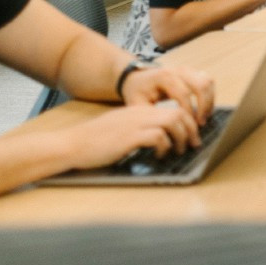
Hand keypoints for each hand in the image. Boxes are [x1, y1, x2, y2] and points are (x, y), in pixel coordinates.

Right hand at [60, 101, 203, 169]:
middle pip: (178, 113)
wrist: (72, 144)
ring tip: (179, 150)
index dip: (188, 122)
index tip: (192, 136)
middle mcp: (140, 113)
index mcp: (139, 110)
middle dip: (191, 129)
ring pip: (172, 121)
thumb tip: (161, 138)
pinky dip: (164, 147)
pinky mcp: (129, 137)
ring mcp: (135, 124)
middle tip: (193, 145)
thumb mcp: (122, 129)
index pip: (174, 108)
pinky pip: (158, 137)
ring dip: (181, 137)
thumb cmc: (95, 141)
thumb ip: (140, 128)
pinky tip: (159, 155)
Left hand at [121, 64, 215, 125]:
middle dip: (204, 106)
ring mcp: (187, 69)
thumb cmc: (137, 93)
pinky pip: (208, 81)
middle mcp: (177, 70)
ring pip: (207, 81)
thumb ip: (149, 117)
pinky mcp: (192, 72)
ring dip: (209, 101)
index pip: (184, 94)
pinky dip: (210, 95)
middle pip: (201, 84)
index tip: (189, 126)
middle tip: (200, 123)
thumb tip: (163, 133)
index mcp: (164, 77)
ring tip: (204, 117)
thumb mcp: (137, 105)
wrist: (136, 78)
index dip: (189, 111)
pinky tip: (205, 109)